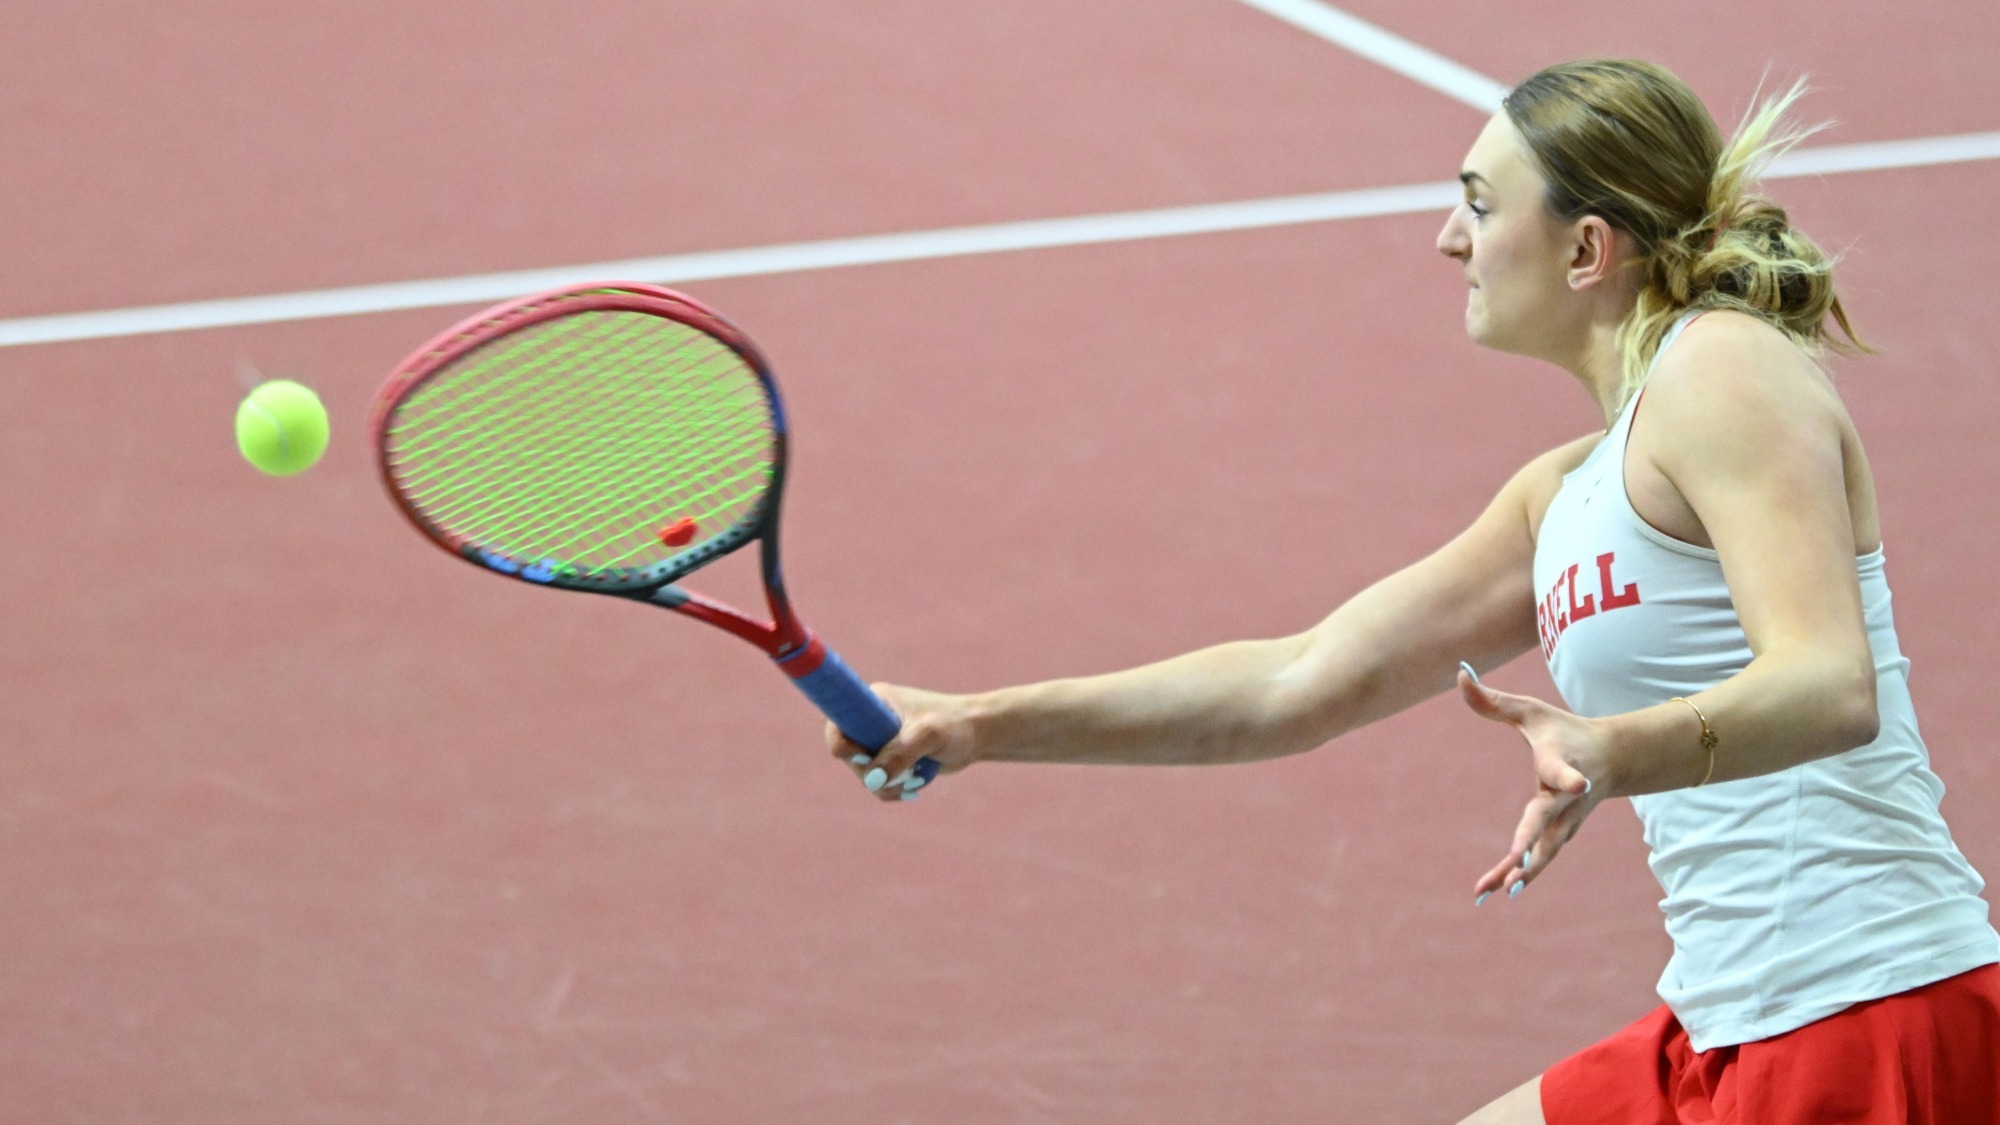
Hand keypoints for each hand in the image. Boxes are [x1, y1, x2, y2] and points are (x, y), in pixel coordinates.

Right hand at [825, 683, 978, 802]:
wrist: (978, 734)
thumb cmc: (954, 725)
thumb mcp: (927, 735)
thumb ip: (900, 754)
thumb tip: (873, 780)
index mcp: (872, 701)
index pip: (837, 721)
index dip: (841, 743)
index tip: (864, 757)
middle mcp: (870, 720)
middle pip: (849, 756)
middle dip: (872, 772)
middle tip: (901, 775)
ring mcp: (879, 741)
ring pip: (864, 775)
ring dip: (886, 785)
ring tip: (914, 781)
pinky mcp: (890, 760)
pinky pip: (878, 783)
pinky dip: (893, 790)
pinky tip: (915, 786)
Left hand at [1456, 664, 1609, 902]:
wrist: (1612, 758)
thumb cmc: (1564, 730)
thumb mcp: (1531, 710)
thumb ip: (1493, 699)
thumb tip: (1460, 673)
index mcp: (1561, 764)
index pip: (1566, 772)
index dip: (1571, 777)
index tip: (1581, 784)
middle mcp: (1567, 799)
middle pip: (1549, 823)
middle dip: (1533, 842)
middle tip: (1516, 862)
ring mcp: (1566, 822)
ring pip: (1543, 851)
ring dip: (1520, 871)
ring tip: (1494, 891)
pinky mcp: (1560, 836)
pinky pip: (1538, 860)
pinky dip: (1519, 875)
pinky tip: (1496, 893)